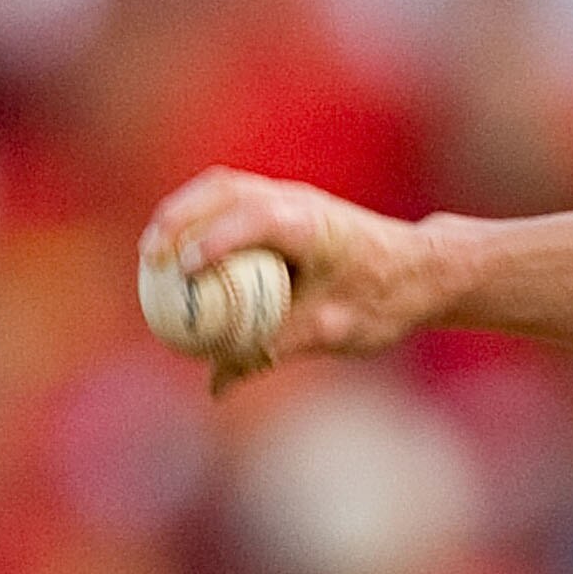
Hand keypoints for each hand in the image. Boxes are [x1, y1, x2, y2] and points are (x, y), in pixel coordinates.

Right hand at [138, 168, 450, 371]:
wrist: (422, 270)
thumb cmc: (384, 301)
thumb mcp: (331, 331)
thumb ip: (271, 352)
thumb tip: (214, 385)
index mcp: (315, 226)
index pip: (258, 220)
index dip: (218, 240)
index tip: (185, 271)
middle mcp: (299, 200)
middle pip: (226, 191)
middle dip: (181, 218)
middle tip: (150, 258)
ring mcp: (291, 195)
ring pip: (223, 188)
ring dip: (183, 211)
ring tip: (151, 251)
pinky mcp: (284, 202)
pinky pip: (230, 199)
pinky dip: (198, 216)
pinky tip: (175, 251)